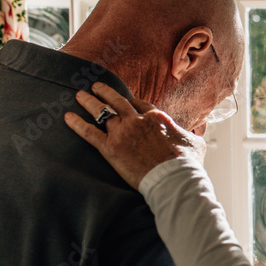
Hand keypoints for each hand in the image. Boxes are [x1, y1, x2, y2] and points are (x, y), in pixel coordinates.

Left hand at [65, 82, 206, 189]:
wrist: (174, 179)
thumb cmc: (187, 164)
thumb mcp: (196, 144)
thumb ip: (192, 135)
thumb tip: (197, 134)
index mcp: (157, 117)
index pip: (139, 103)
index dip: (130, 101)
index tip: (125, 101)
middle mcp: (137, 120)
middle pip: (117, 101)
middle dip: (105, 92)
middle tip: (96, 86)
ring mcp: (123, 133)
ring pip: (101, 112)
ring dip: (89, 102)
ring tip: (80, 95)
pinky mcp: (111, 148)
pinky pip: (89, 132)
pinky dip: (77, 124)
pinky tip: (67, 117)